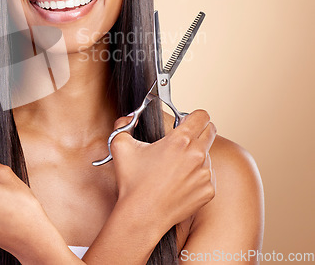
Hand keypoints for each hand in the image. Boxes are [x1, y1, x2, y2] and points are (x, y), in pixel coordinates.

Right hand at [110, 109, 216, 233]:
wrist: (142, 214)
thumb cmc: (133, 182)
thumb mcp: (121, 146)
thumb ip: (123, 125)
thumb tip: (127, 119)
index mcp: (180, 140)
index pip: (202, 116)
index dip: (194, 115)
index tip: (186, 120)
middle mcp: (197, 155)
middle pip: (210, 131)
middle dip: (199, 131)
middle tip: (183, 139)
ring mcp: (205, 174)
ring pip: (207, 155)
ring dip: (196, 156)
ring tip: (174, 167)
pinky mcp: (208, 191)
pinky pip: (207, 176)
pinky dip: (196, 176)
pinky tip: (179, 182)